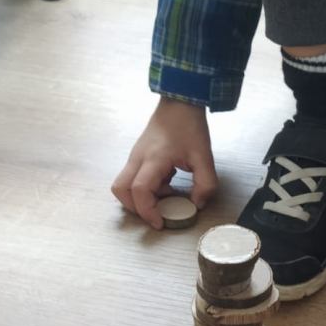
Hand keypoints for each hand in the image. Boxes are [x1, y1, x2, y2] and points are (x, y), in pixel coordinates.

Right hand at [112, 98, 217, 229]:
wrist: (180, 102)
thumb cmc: (189, 126)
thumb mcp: (204, 157)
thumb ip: (205, 184)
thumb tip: (197, 204)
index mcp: (153, 159)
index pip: (139, 191)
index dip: (147, 211)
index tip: (160, 222)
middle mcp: (138, 158)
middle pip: (120, 190)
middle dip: (135, 208)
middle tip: (157, 213)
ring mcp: (135, 156)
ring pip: (124, 185)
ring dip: (141, 197)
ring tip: (167, 195)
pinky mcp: (138, 156)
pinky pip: (134, 178)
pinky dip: (147, 188)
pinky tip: (168, 184)